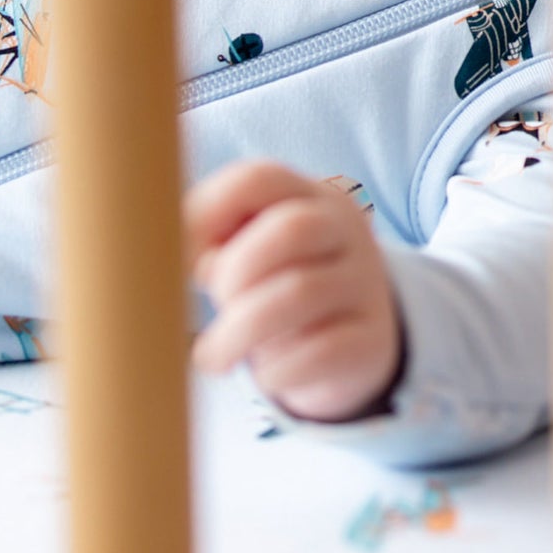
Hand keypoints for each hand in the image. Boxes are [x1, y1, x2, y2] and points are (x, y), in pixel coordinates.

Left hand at [185, 160, 401, 423]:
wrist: (350, 345)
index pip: (259, 178)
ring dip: (238, 332)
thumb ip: (214, 248)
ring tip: (214, 356)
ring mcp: (364, 283)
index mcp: (310, 197)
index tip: (181, 259)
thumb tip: (187, 264)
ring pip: (300, 293)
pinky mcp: (371, 339)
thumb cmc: (278, 290)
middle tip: (216, 303)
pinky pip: (320, 351)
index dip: (205, 214)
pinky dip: (276, 370)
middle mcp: (346, 230)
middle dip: (234, 271)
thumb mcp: (252, 256)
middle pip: (291, 227)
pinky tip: (265, 374)